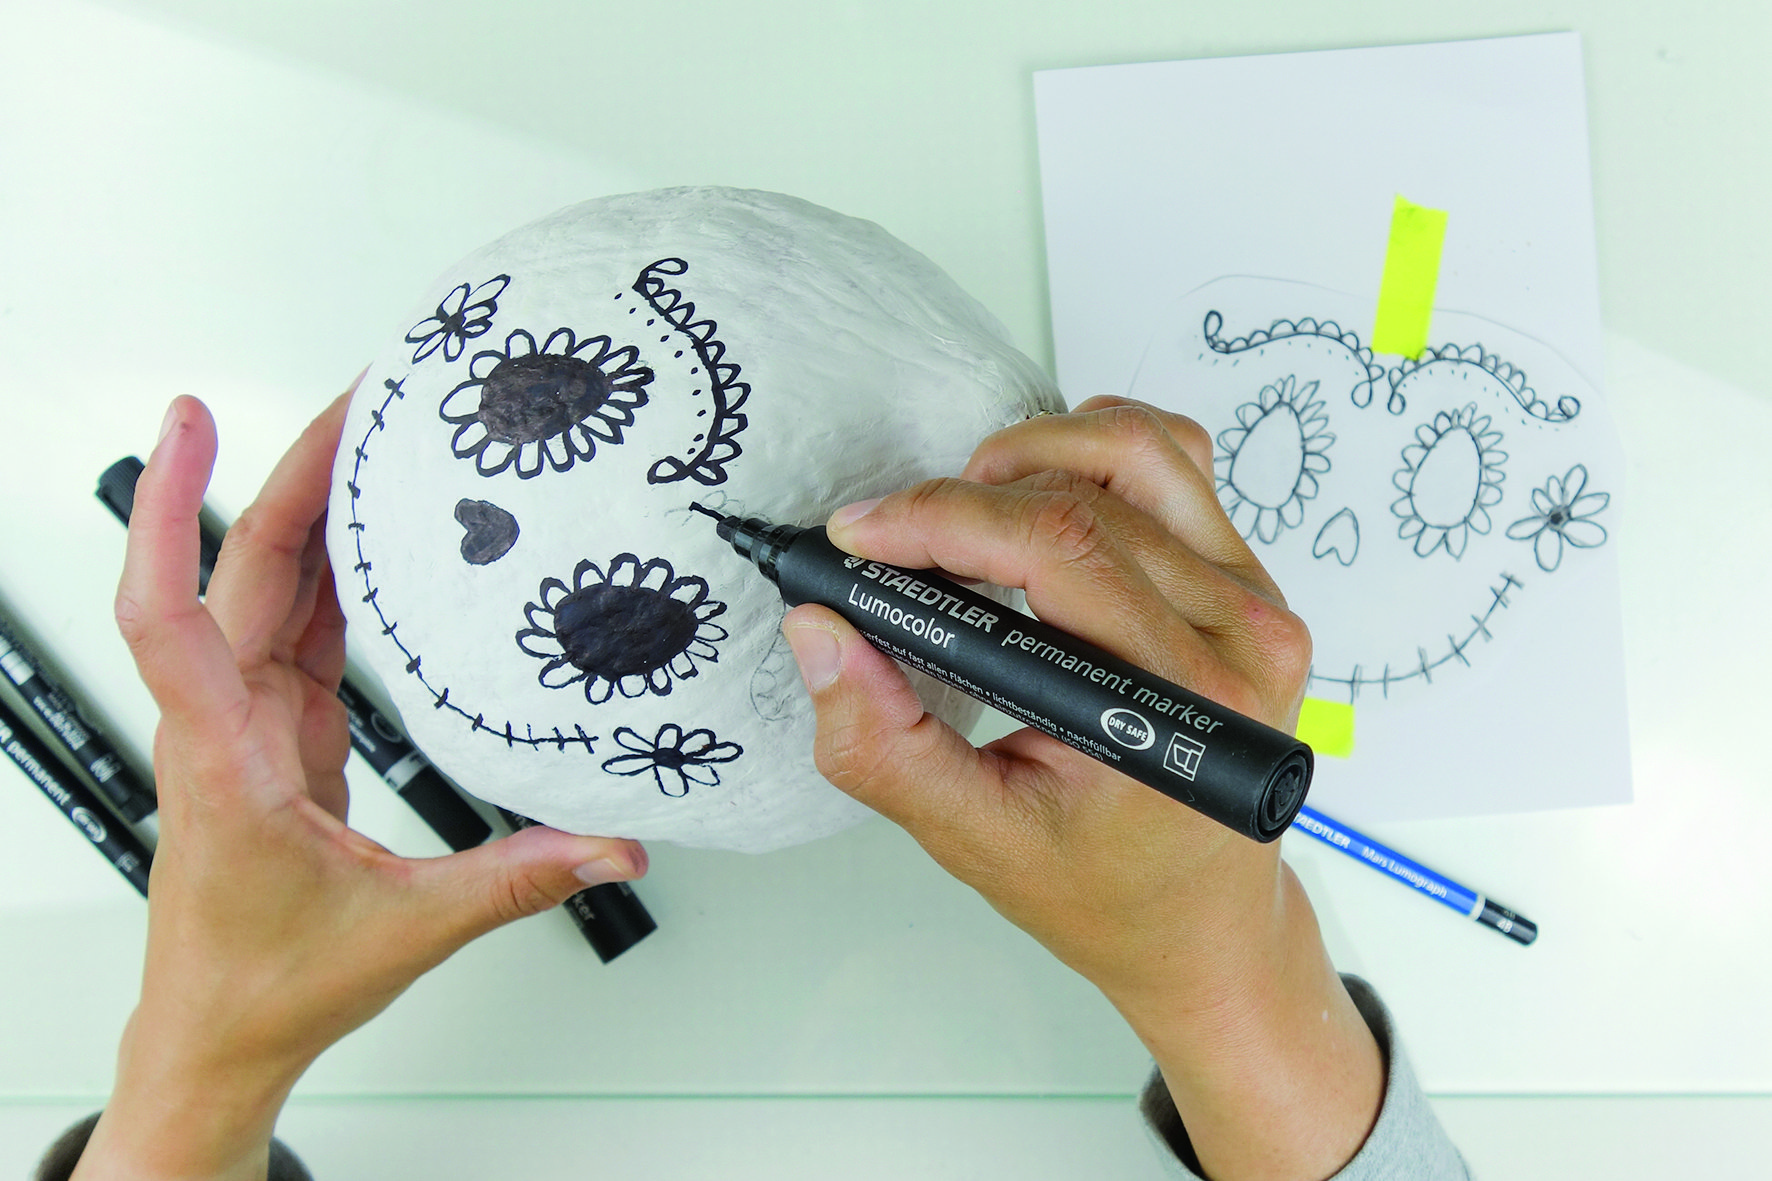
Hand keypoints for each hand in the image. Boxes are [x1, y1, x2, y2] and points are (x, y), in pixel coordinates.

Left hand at [78, 390, 645, 1180]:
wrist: (220, 1031)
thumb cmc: (265, 984)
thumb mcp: (404, 930)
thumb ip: (517, 880)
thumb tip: (612, 845)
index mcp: (226, 759)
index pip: (168, 611)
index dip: (171, 507)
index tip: (188, 422)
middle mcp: (220, 723)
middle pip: (239, 565)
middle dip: (295, 470)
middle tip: (360, 398)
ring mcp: (244, 719)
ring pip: (265, 584)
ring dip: (310, 506)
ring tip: (370, 437)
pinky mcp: (273, 728)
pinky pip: (298, 622)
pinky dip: (332, 565)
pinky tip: (373, 532)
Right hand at [782, 397, 1379, 1180]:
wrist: (1202, 920)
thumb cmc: (1101, 889)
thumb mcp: (976, 838)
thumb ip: (886, 747)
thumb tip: (819, 632)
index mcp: (1184, 703)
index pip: (1057, 554)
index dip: (941, 521)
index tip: (856, 534)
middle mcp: (1238, 635)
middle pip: (1084, 500)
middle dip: (958, 498)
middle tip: (881, 537)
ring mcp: (1256, 597)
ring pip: (1137, 453)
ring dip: (1030, 454)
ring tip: (959, 510)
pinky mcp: (1248, 576)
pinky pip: (1177, 461)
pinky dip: (1095, 448)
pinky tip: (1037, 493)